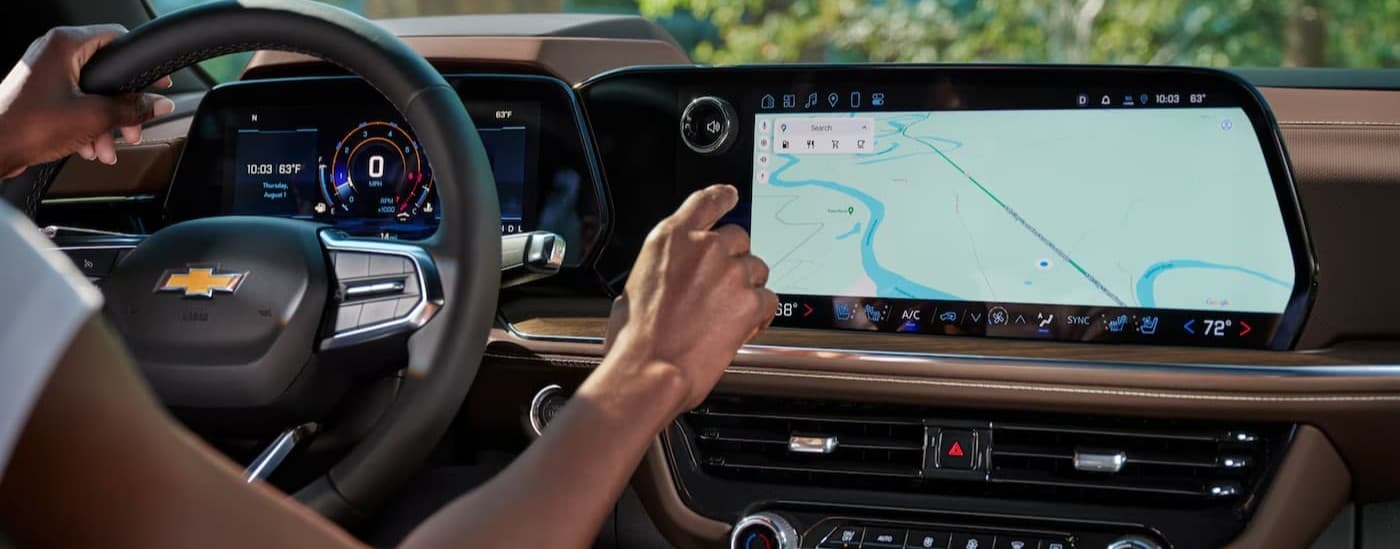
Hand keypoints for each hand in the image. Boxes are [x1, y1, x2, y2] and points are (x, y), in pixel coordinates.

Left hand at [0, 25, 173, 177]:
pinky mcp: (40, 92)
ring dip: (106, 122)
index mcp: (66, 44)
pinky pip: (75, 103)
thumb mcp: (94, 116)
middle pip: (107, 73)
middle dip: (123, 107)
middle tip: (133, 127)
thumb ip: (132, 108)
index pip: (118, 40)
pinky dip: (87, 124)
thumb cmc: (26, 125)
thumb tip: (157, 103)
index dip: (142, 66)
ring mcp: (45, 72)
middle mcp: (53, 52)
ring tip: (107, 147)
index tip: (158, 84)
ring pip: (92, 93)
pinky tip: (90, 146)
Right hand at [603, 184, 777, 410]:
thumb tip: (673, 276)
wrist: (650, 369)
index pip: (707, 202)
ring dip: (747, 288)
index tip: (731, 196)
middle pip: (738, 238)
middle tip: (720, 288)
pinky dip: (760, 313)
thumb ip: (664, 268)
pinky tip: (741, 327)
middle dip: (734, 261)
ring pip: (757, 269)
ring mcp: (731, 273)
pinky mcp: (750, 301)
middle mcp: (704, 248)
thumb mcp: (635, 286)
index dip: (723, 197)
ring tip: (725, 314)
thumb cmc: (636, 337)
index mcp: (671, 239)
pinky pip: (769, 299)